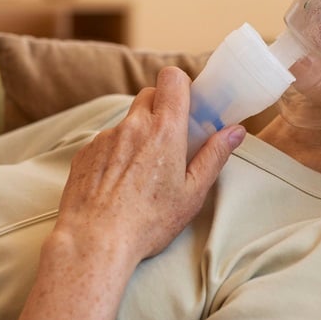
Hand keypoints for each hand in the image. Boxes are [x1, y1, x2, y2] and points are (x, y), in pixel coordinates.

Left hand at [54, 66, 246, 263]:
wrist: (94, 240)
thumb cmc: (148, 222)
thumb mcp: (192, 193)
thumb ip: (214, 156)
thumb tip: (235, 132)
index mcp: (164, 130)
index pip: (172, 78)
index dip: (181, 86)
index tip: (188, 107)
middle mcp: (132, 125)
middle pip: (149, 95)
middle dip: (161, 109)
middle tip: (170, 141)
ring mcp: (104, 137)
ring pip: (127, 121)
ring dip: (138, 135)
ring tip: (142, 173)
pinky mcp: (85, 152)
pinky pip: (106, 142)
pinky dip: (116, 154)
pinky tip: (118, 184)